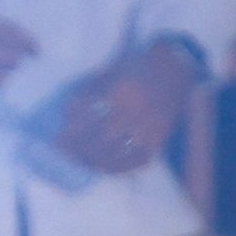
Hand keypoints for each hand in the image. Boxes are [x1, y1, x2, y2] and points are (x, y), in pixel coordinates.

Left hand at [53, 40, 199, 173]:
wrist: (175, 70)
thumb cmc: (138, 67)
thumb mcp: (111, 71)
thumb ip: (91, 91)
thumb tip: (69, 112)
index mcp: (121, 92)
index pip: (89, 118)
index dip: (72, 129)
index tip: (59, 135)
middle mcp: (135, 113)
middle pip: (100, 140)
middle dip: (78, 148)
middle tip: (64, 151)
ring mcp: (149, 128)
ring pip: (117, 154)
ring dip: (93, 161)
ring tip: (79, 160)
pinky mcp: (159, 138)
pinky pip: (137, 161)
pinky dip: (118, 168)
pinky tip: (103, 166)